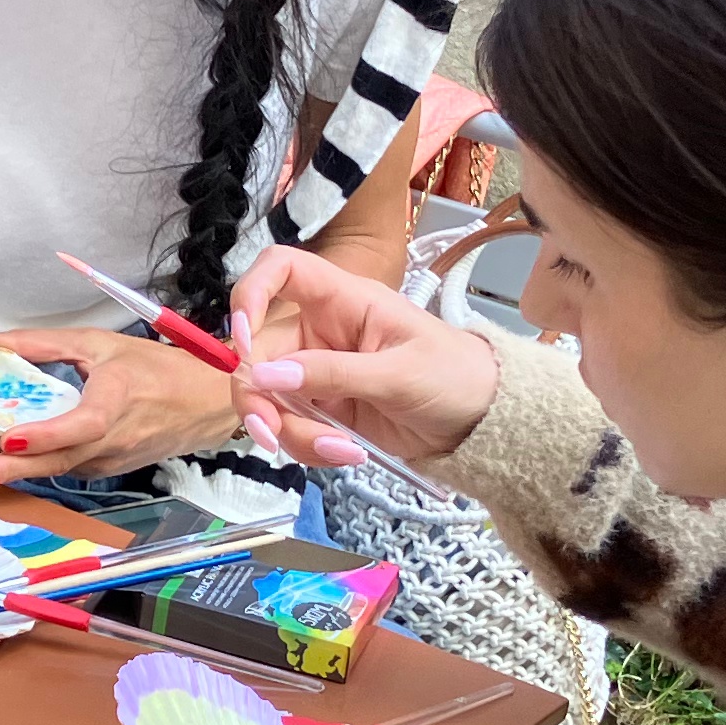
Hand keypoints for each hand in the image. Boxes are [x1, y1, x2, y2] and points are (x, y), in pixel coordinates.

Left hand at [0, 326, 238, 491]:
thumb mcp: (98, 343)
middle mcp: (113, 440)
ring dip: (17, 463)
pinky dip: (36, 460)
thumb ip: (40, 344)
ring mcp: (110, 461)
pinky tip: (9, 449)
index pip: (81, 425)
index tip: (10, 437)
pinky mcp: (106, 471)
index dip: (45, 435)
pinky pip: (65, 467)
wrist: (205, 405)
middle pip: (59, 459)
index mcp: (117, 401)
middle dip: (14, 469)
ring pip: (57, 467)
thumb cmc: (154, 368)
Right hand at [222, 247, 501, 466]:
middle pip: (258, 352)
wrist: (483, 423)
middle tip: (272, 434)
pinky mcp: (324, 409)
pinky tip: (346, 454)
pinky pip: (291, 426)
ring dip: (289, 431)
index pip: (280, 270)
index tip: (243, 340)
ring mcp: (318, 372)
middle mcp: (321, 331)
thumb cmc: (455, 376)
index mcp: (343, 300)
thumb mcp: (399, 374)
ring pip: (269, 398)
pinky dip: (307, 446)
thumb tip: (265, 375)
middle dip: (259, 397)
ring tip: (337, 452)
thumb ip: (333, 374)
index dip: (250, 294)